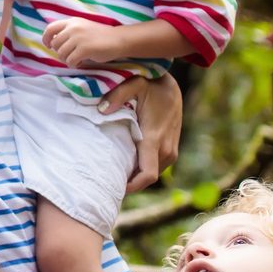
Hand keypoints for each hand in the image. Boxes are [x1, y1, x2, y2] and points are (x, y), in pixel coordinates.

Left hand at [44, 17, 125, 66]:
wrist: (118, 39)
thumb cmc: (100, 36)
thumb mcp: (82, 28)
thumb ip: (69, 32)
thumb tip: (53, 42)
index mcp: (72, 22)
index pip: (50, 28)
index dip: (46, 38)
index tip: (49, 45)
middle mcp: (73, 28)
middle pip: (55, 45)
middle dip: (60, 53)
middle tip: (70, 56)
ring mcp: (78, 38)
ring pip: (61, 54)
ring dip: (67, 60)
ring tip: (76, 60)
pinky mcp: (84, 49)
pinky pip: (70, 61)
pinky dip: (74, 65)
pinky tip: (80, 63)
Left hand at [101, 73, 182, 192]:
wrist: (172, 87)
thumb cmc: (152, 85)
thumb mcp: (134, 83)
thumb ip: (117, 94)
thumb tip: (100, 110)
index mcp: (155, 139)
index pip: (147, 175)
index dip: (132, 187)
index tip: (114, 188)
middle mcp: (166, 149)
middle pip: (146, 178)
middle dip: (128, 182)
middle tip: (106, 180)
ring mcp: (171, 151)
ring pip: (151, 174)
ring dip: (135, 175)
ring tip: (114, 171)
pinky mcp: (171, 150)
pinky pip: (155, 167)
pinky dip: (142, 168)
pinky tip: (126, 162)